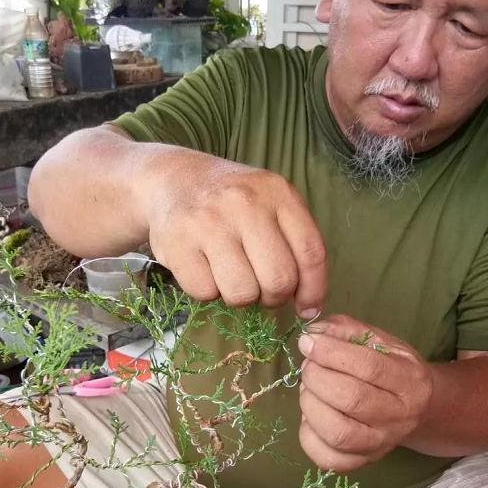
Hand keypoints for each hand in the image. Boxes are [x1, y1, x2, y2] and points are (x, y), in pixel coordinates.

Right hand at [147, 158, 326, 315]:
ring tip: (231, 276)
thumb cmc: (232, 203)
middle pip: (278, 280)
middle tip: (262, 289)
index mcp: (277, 192)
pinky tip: (204, 269)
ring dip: (240, 297)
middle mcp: (244, 202)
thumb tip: (310, 308)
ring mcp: (208, 222)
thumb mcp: (271, 205)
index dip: (313, 290)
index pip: (311, 253)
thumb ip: (295, 246)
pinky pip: (205, 293)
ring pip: (242, 293)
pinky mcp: (177, 242)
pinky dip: (207, 291)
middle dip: (273, 297)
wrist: (174, 178)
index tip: (308, 308)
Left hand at [297, 315, 433, 470]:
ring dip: (311, 405)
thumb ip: (347, 330)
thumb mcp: (380, 341)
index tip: (308, 342)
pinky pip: (327, 458)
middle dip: (318, 377)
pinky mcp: (361, 462)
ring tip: (309, 389)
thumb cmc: (393, 369)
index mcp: (410, 382)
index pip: (369, 367)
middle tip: (308, 366)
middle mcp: (400, 418)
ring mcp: (380, 445)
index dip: (332, 353)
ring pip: (338, 433)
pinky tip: (311, 415)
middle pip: (352, 400)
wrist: (417, 410)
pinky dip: (308, 435)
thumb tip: (313, 334)